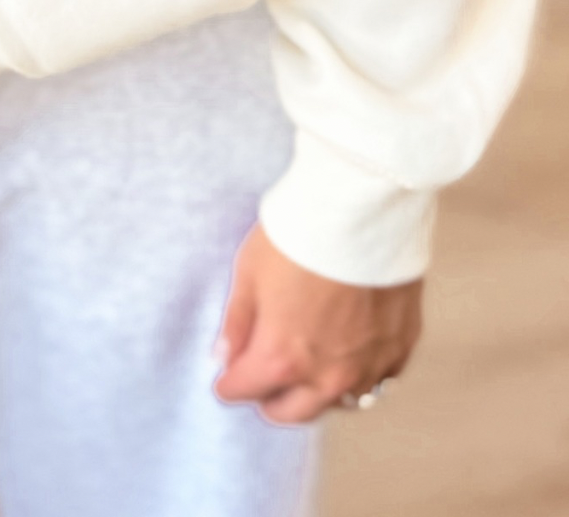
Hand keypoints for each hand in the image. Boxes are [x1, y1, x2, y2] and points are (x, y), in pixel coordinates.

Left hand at [213, 223, 422, 423]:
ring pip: (335, 403)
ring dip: (315, 390)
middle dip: (269, 397)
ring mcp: (367, 367)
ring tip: (305, 363)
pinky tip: (347, 351)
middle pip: (290, 412)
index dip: (229, 381)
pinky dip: (357, 373)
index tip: (226, 374)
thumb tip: (223, 356)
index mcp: (281, 359)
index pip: (242, 390)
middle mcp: (326, 377)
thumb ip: (236, 321)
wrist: (362, 211)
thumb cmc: (299, 236)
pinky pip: (375, 380)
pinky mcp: (399, 349)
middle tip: (263, 376)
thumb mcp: (249, 271)